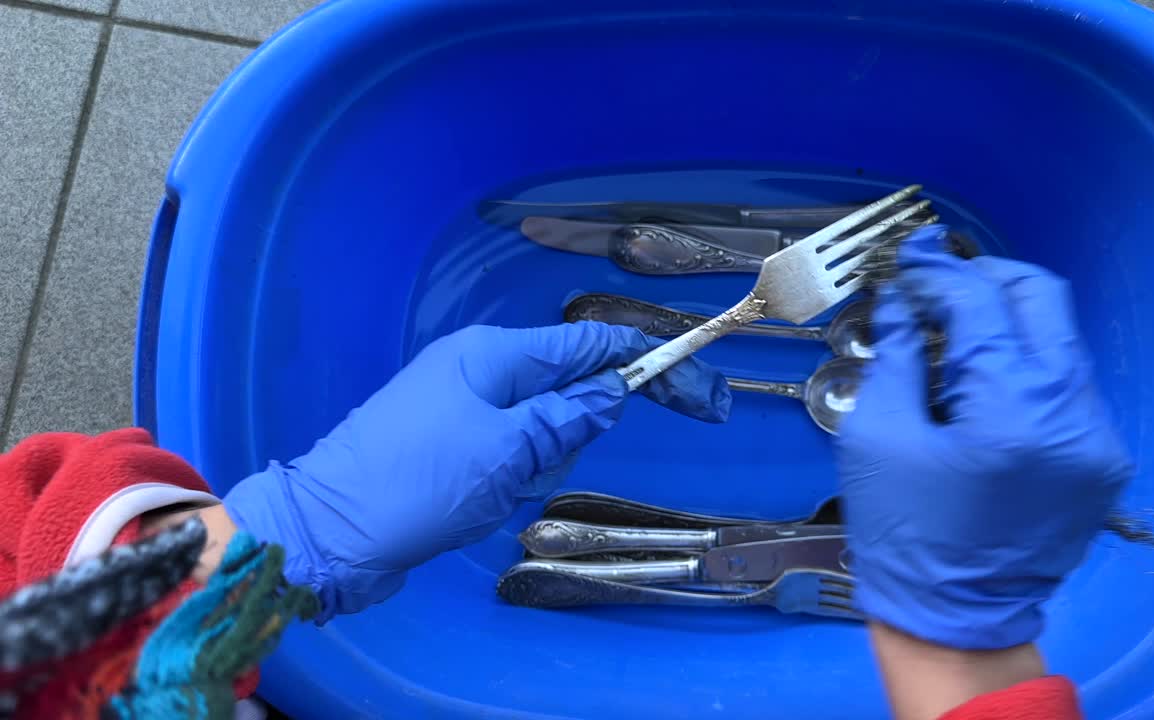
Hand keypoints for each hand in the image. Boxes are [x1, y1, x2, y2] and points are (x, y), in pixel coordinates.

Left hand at [223, 322, 729, 618]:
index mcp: (494, 354)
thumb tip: (610, 393)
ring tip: (484, 493)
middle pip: (566, 393)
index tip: (696, 391)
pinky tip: (469, 505)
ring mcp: (465, 409)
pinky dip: (504, 484)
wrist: (328, 533)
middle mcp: (481, 371)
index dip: (646, 363)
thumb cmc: (415, 483)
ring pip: (540, 435)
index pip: (589, 345)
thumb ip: (565, 419)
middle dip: (565, 438)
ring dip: (530, 470)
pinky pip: (508, 459)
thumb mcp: (503, 452)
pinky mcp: (453, 446)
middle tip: (523, 471)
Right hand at [837, 226, 1131, 649]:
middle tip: (934, 287)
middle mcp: (1072, 412)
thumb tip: (904, 297)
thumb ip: (897, 352)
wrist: (953, 619)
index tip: (906, 256)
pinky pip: (1064, 383)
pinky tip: (978, 386)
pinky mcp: (1101, 457)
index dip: (937, 270)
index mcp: (1013, 408)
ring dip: (1003, 324)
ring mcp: (1097, 436)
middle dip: (983, 280)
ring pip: (1057, 338)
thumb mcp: (878, 435)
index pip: (982, 301)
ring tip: (948, 339)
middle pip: (1041, 298)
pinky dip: (1021, 367)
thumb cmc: (903, 532)